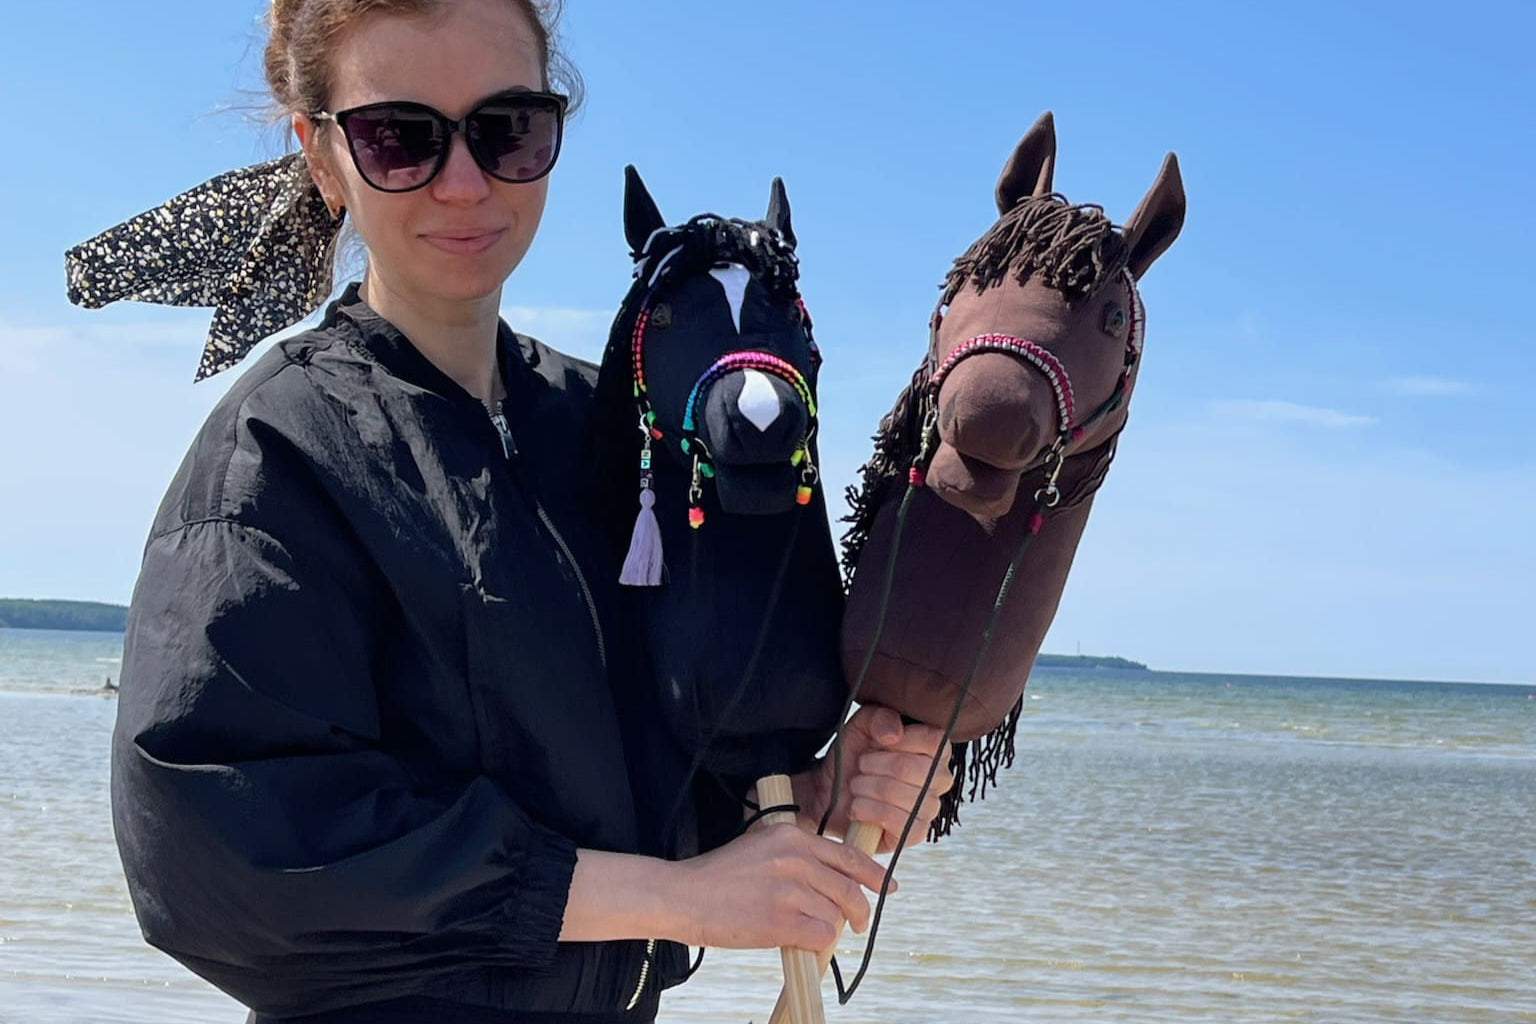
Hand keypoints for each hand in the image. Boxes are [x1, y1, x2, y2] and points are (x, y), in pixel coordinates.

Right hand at [664, 823, 892, 951]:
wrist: (683, 896)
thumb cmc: (720, 877)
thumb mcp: (761, 848)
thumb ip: (798, 856)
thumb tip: (836, 879)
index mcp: (791, 836)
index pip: (847, 855)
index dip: (874, 873)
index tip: (888, 886)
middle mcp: (795, 859)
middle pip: (849, 888)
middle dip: (860, 910)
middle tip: (860, 923)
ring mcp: (789, 890)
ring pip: (835, 915)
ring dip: (828, 927)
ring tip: (808, 929)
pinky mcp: (782, 921)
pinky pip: (820, 936)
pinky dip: (815, 942)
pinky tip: (798, 939)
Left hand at [794, 704, 951, 853]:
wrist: (830, 790)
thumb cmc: (854, 755)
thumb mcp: (862, 725)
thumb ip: (880, 717)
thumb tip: (893, 734)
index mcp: (935, 750)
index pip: (934, 741)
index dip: (902, 739)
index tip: (878, 741)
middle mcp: (939, 780)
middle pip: (912, 768)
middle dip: (874, 764)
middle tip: (861, 765)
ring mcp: (929, 809)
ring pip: (901, 794)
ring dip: (866, 787)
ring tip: (857, 785)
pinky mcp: (915, 834)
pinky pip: (897, 821)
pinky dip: (868, 810)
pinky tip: (857, 806)